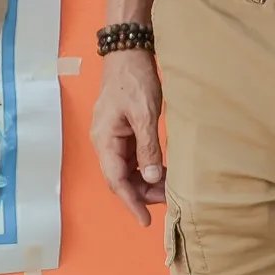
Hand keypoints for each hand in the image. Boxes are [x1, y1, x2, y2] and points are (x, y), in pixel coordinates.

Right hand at [92, 50, 165, 224]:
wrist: (128, 53)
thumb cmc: (134, 80)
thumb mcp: (144, 113)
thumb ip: (148, 147)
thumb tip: (152, 178)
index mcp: (105, 139)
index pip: (115, 180)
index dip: (131, 202)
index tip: (145, 221)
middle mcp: (105, 141)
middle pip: (120, 178)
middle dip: (142, 193)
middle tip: (169, 200)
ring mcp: (113, 136)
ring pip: (127, 170)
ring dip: (146, 182)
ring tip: (170, 188)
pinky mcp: (122, 130)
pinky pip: (132, 158)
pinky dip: (147, 168)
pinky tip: (163, 171)